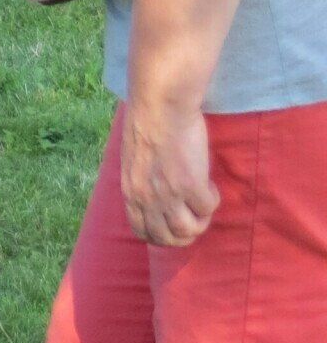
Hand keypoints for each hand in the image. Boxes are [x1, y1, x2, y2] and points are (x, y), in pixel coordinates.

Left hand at [121, 101, 219, 246]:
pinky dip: (212, 201)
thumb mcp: (133, 159)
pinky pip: (207, 208)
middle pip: (166, 238)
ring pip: (188, 230)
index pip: (142, 232)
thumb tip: (154, 193)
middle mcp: (146, 198)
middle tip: (195, 216)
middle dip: (184, 234)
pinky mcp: (190, 184)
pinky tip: (209, 184)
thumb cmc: (148, 122)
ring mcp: (168, 194)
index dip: (161, 235)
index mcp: (130, 191)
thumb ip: (141, 180)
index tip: (174, 224)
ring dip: (200, 221)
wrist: (159, 104)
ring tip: (202, 203)